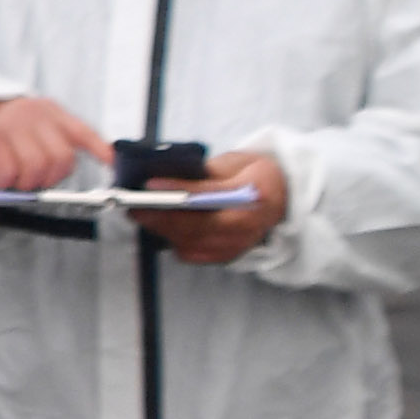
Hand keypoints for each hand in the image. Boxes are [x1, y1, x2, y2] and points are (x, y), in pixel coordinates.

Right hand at [0, 93, 102, 192]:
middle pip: (60, 158)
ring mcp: (12, 126)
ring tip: (17, 179)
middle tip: (38, 180)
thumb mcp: (37, 119)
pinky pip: (8, 172)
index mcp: (50, 112)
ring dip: (27, 182)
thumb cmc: (5, 121)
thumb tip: (77, 162)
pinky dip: (5, 183)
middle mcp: (35, 116)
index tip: (111, 164)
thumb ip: (58, 137)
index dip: (100, 149)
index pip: (83, 131)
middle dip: (51, 178)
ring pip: (36, 167)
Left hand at [136, 148, 288, 265]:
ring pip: (191, 243)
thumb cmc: (258, 176)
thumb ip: (207, 171)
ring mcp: (239, 246)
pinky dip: (174, 241)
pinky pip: (194, 253)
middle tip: (134, 205)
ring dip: (162, 230)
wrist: (284, 199)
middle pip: (196, 226)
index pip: (209, 194)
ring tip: (140, 214)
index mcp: (255, 194)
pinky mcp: (228, 257)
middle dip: (160, 216)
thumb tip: (168, 174)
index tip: (150, 184)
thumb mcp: (238, 162)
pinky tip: (159, 227)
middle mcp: (248, 226)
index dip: (177, 189)